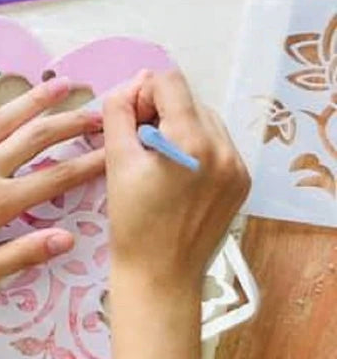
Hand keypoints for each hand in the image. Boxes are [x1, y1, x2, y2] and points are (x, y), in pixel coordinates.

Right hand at [102, 70, 249, 299]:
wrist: (160, 276)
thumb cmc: (132, 224)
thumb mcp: (116, 163)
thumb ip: (120, 113)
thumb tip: (135, 83)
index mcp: (191, 141)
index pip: (170, 82)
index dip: (143, 93)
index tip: (130, 122)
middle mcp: (223, 148)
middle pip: (189, 101)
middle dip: (162, 113)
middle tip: (140, 146)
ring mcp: (238, 166)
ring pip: (206, 122)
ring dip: (181, 130)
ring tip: (159, 163)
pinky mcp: (242, 182)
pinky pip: (219, 147)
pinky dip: (197, 150)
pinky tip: (178, 177)